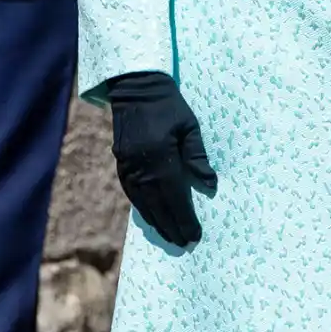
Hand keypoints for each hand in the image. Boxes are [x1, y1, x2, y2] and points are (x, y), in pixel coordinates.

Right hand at [107, 71, 217, 248]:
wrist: (136, 88)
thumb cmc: (169, 106)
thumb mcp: (189, 126)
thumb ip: (198, 156)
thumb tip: (209, 185)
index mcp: (160, 156)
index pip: (175, 196)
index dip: (184, 218)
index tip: (195, 234)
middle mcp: (141, 166)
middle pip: (158, 205)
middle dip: (172, 226)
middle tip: (184, 243)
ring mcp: (128, 166)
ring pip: (143, 203)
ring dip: (157, 222)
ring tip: (170, 236)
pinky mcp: (121, 164)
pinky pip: (132, 194)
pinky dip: (143, 209)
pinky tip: (152, 218)